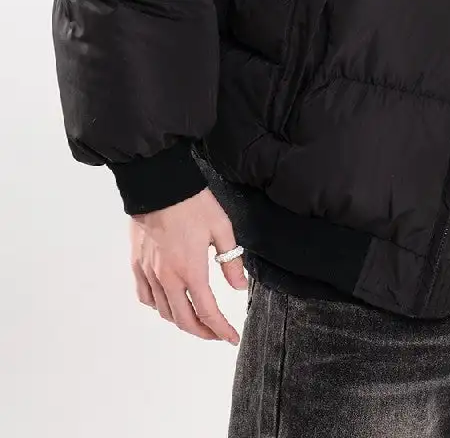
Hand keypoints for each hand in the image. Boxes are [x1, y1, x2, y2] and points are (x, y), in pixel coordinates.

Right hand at [129, 186, 248, 344]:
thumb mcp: (221, 227)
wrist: (158, 185)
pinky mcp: (137, 264)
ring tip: (196, 320)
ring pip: (163, 312)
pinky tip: (168, 304)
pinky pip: (145, 297)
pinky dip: (158, 307)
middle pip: (183, 320)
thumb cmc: (192, 202)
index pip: (208, 312)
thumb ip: (231, 261)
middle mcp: (167, 278)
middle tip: (217, 333)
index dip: (221, 330)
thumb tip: (239, 287)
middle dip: (203, 332)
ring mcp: (149, 272)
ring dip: (181, 321)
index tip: (232, 338)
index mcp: (190, 270)